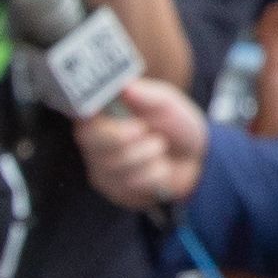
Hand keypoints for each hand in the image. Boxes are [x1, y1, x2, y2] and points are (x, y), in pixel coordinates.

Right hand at [75, 76, 206, 208]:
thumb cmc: (175, 127)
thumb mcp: (166, 103)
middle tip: (145, 131)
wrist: (194, 160)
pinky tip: (160, 169)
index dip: (102, 122)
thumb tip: (124, 86)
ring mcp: (101, 169)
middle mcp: (93, 142)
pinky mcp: (114, 191)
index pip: (83, 117)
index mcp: (102, 115)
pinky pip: (130, 184)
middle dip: (125, 138)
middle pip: (92, 142)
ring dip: (148, 155)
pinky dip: (154, 175)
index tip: (132, 124)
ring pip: (115, 164)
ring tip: (159, 149)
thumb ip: (146, 94)